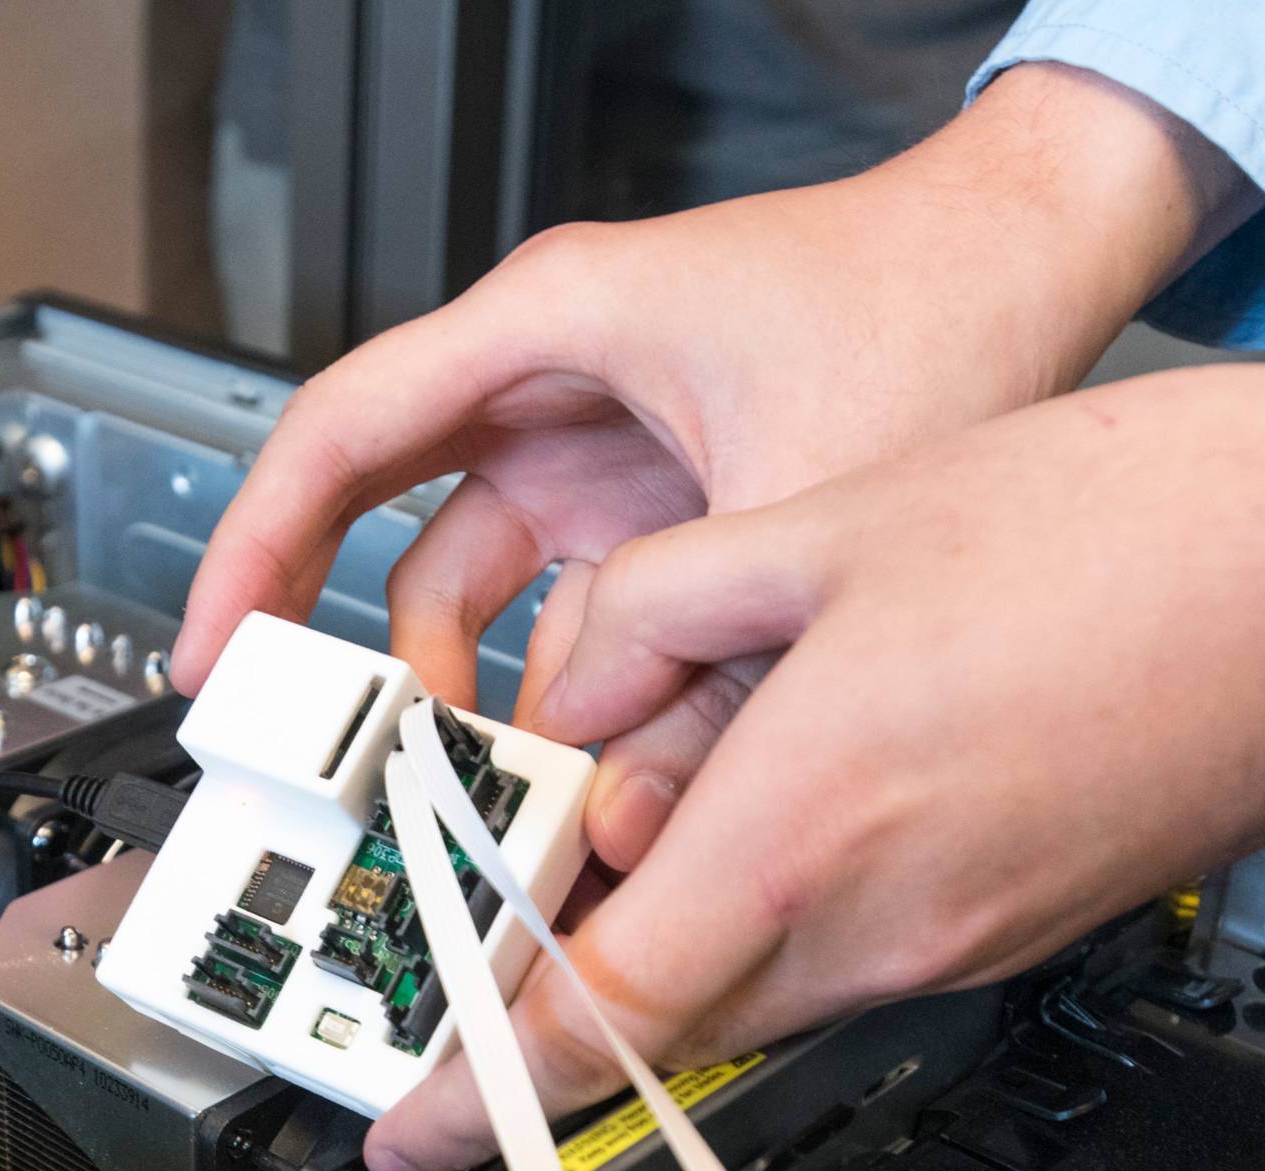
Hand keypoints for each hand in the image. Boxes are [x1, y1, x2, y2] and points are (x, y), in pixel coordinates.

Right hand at [172, 63, 1254, 836]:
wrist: (1050, 257)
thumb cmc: (931, 297)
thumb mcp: (800, 499)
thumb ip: (702, 669)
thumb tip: (627, 819)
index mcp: (549, 330)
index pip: (340, 439)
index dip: (252, 550)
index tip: (214, 650)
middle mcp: (555, 390)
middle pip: (391, 532)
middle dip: (363, 659)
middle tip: (332, 763)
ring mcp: (604, 457)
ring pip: (490, 604)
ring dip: (489, 704)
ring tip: (490, 800)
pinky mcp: (658, 516)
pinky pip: (575, 625)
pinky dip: (577, 702)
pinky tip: (595, 774)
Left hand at [364, 328, 1264, 1170]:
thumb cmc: (1142, 534)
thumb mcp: (830, 521)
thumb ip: (654, 614)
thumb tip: (563, 686)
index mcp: (807, 828)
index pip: (595, 1016)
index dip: (477, 1091)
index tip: (406, 1130)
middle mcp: (883, 923)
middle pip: (661, 1025)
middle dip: (552, 1014)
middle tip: (474, 958)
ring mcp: (958, 942)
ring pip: (751, 992)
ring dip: (667, 955)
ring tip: (620, 854)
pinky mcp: (1013, 928)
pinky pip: (844, 958)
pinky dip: (772, 919)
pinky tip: (772, 816)